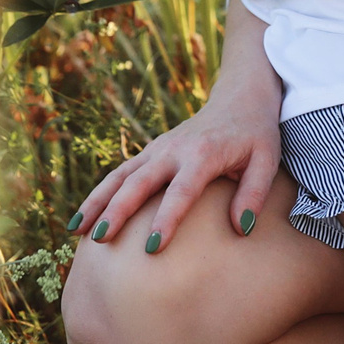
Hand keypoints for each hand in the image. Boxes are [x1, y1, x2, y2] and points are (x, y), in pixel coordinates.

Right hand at [71, 72, 281, 252]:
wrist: (239, 96)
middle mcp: (174, 149)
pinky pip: (119, 174)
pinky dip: (99, 195)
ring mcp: (158, 148)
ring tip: (76, 231)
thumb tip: (240, 228)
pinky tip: (82, 219)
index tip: (153, 247)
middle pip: (140, 182)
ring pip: (120, 176)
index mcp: (204, 153)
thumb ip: (254, 193)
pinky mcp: (150, 152)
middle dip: (118, 210)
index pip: (182, 190)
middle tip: (101, 239)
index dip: (167, 218)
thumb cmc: (256, 134)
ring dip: (97, 202)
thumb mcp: (266, 160)